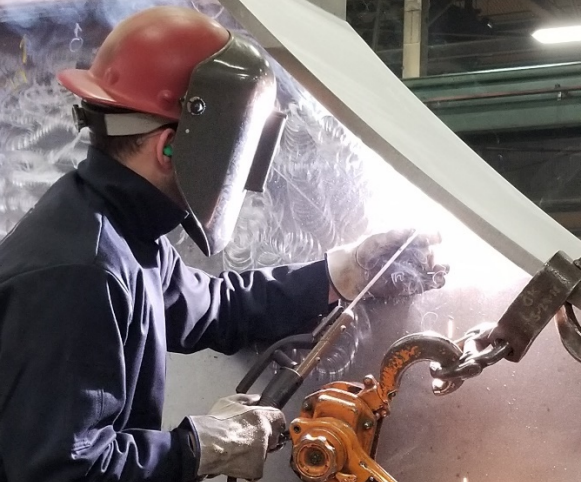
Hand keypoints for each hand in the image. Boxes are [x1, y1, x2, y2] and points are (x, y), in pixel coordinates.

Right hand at [187, 394, 285, 479]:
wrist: (204, 445)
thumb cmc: (214, 424)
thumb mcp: (228, 402)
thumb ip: (246, 399)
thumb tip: (255, 398)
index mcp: (260, 416)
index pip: (279, 418)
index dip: (273, 420)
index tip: (270, 424)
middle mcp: (264, 433)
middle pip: (273, 436)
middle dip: (264, 437)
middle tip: (248, 439)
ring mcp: (261, 452)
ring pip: (264, 452)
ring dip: (255, 452)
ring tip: (238, 449)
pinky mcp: (256, 468)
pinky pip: (257, 468)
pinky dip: (249, 466)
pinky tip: (237, 460)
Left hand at [326, 229, 447, 300]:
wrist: (348, 273)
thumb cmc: (361, 251)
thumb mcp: (375, 239)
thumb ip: (393, 234)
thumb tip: (414, 229)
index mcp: (404, 241)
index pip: (425, 237)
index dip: (433, 236)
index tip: (437, 238)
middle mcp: (410, 255)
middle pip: (431, 255)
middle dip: (436, 257)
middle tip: (432, 262)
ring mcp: (411, 271)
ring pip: (432, 270)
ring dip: (440, 270)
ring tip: (439, 271)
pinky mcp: (408, 287)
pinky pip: (425, 285)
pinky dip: (433, 283)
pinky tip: (435, 281)